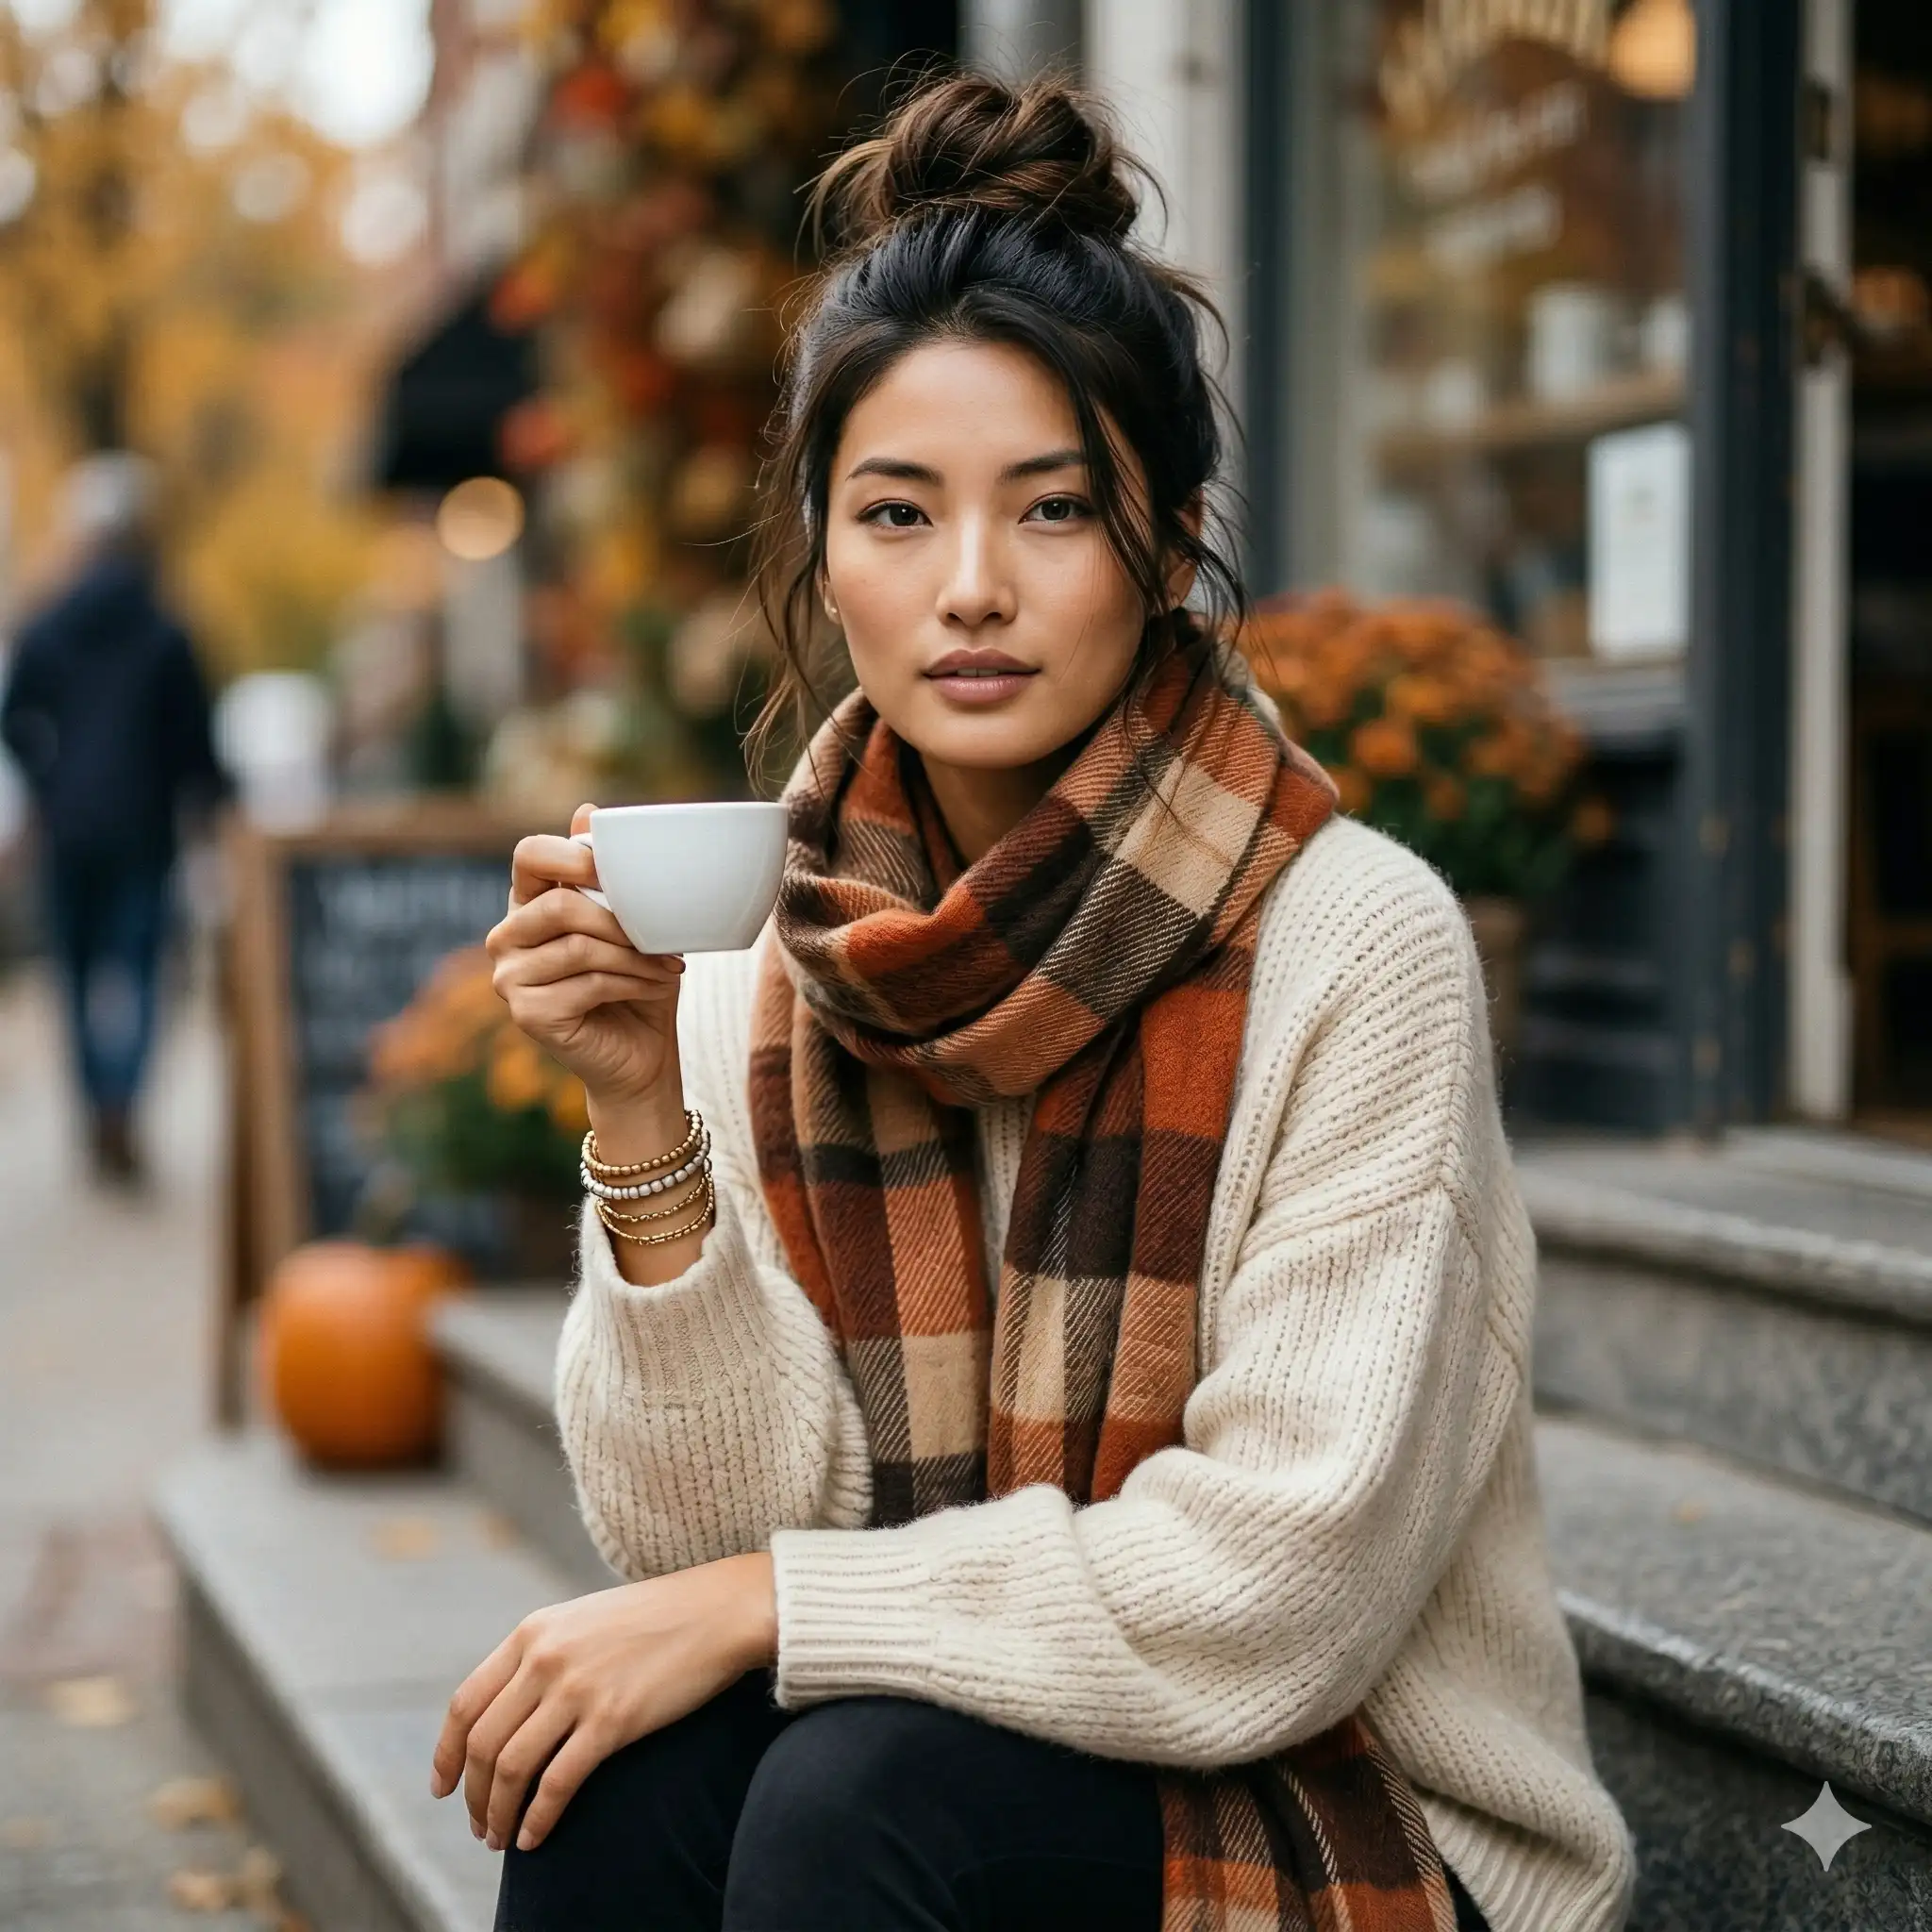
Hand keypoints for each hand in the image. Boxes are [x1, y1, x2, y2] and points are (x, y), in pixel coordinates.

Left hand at [431, 1552, 777, 1851]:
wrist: (719, 1610)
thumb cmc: (655, 1618)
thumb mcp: (583, 1621)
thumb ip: (541, 1654)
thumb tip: (506, 1713)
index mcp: (532, 1632)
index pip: (466, 1704)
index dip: (447, 1754)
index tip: (443, 1788)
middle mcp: (545, 1658)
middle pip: (484, 1745)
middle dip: (474, 1796)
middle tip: (480, 1826)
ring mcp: (577, 1689)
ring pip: (512, 1770)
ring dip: (499, 1815)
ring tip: (502, 1840)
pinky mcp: (613, 1720)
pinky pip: (557, 1784)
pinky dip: (537, 1820)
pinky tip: (535, 1839)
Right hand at [487, 803, 684, 1110]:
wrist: (641, 1057)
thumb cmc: (638, 982)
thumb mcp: (633, 922)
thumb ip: (610, 873)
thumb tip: (588, 810)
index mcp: (528, 902)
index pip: (530, 854)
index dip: (573, 854)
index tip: (620, 873)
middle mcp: (507, 936)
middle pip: (559, 903)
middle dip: (621, 919)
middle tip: (664, 938)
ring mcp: (510, 977)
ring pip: (579, 946)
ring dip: (636, 957)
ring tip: (669, 966)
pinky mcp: (527, 1013)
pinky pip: (588, 982)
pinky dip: (633, 982)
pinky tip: (656, 985)